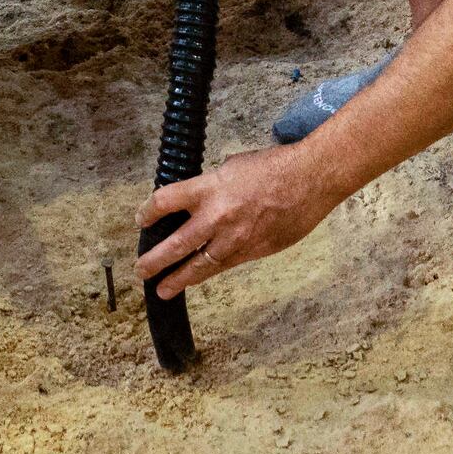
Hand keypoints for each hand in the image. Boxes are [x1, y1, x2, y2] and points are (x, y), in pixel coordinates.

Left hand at [139, 141, 335, 299]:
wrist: (311, 179)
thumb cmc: (276, 166)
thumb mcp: (234, 165)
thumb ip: (213, 184)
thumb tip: (202, 195)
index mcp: (209, 187)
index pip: (165, 201)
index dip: (148, 212)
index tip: (142, 219)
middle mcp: (217, 216)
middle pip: (175, 244)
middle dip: (154, 260)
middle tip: (141, 270)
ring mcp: (235, 238)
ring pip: (199, 265)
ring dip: (178, 278)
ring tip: (164, 288)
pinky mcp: (253, 251)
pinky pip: (224, 266)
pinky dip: (209, 273)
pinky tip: (199, 278)